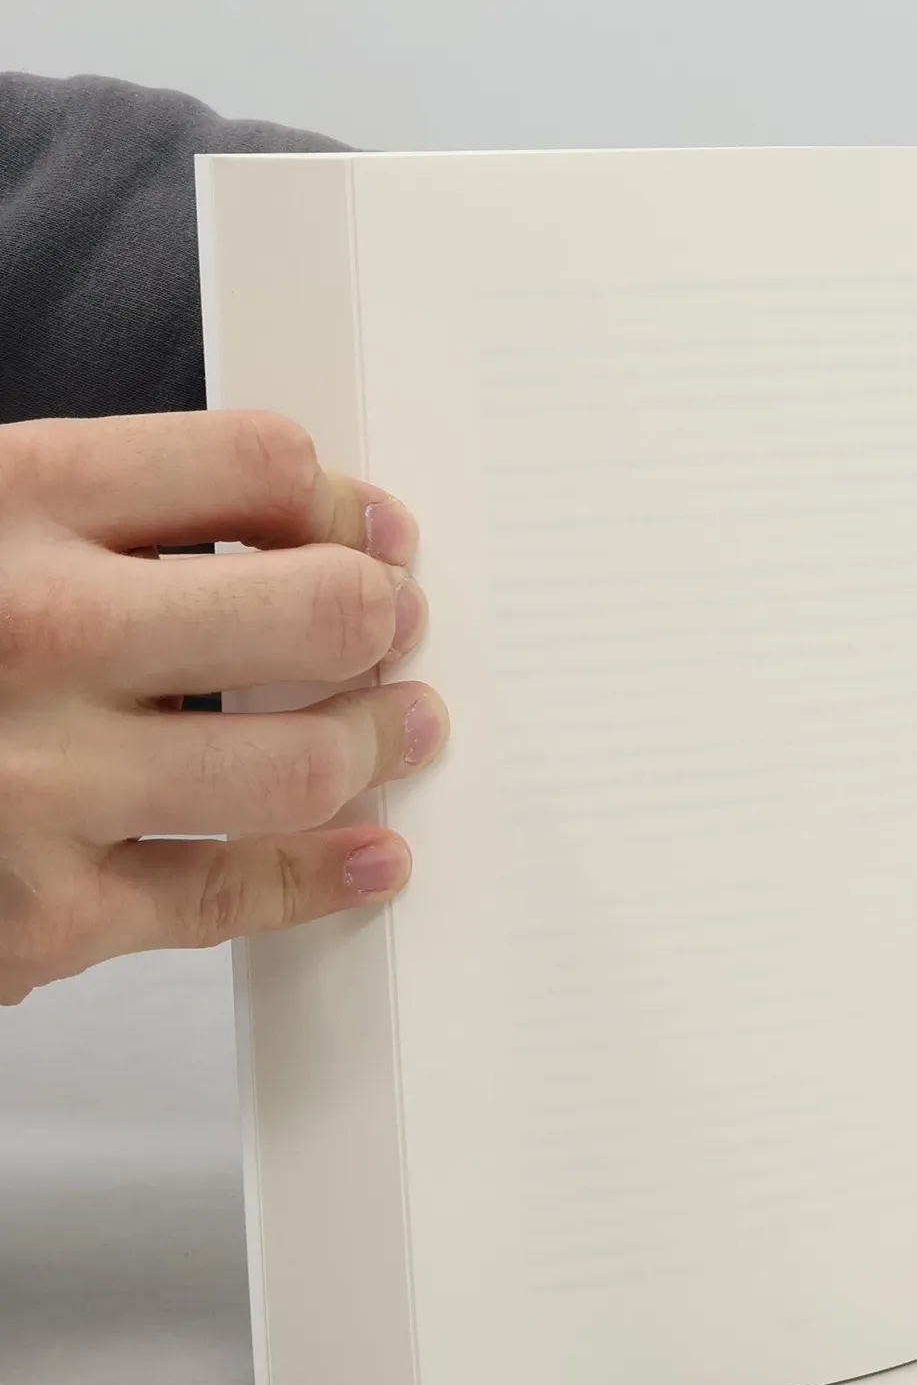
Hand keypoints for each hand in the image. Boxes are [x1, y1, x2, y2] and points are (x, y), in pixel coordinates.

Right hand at [0, 411, 447, 1003]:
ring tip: (408, 723)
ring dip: (379, 740)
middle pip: (314, 609)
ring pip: (301, 762)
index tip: (368, 526)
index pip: (253, 466)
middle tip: (398, 624)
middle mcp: (33, 634)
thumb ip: (72, 508)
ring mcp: (40, 786)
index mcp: (0, 500)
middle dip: (380, 615)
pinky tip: (372, 853)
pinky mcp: (42, 918)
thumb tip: (271, 516)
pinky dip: (323, 877)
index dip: (337, 497)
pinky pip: (232, 898)